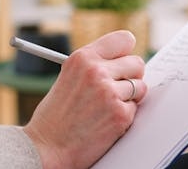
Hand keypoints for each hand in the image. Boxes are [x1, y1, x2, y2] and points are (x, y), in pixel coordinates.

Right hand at [23, 30, 147, 168]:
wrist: (47, 147)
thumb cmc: (56, 115)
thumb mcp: (69, 77)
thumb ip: (95, 66)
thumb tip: (123, 61)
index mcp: (83, 58)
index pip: (123, 40)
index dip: (126, 52)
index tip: (124, 60)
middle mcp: (97, 71)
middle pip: (137, 62)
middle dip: (131, 75)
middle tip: (119, 86)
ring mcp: (110, 93)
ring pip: (140, 86)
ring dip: (129, 97)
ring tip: (107, 106)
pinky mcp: (120, 114)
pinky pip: (135, 108)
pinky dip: (125, 115)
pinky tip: (106, 120)